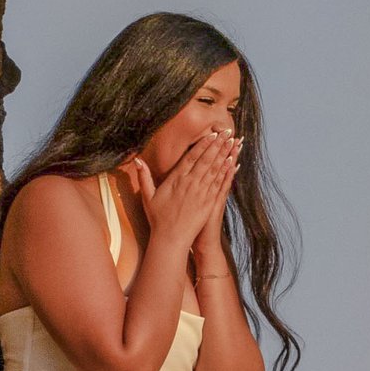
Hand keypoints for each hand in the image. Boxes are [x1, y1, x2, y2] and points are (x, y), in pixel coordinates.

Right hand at [126, 134, 234, 253]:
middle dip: (217, 144)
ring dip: (224, 154)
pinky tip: (232, 162)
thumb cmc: (158, 218)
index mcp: (176, 179)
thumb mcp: (147, 196)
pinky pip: (219, 184)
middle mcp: (190, 183)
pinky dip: (226, 172)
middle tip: (227, 131)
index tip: (212, 134)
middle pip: (206, 159)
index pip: (191, 157)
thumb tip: (137, 160)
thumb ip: (144, 177)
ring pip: (214, 169)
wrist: (170, 239)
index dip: (203, 144)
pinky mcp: (208, 203)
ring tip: (232, 142)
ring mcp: (201, 193)